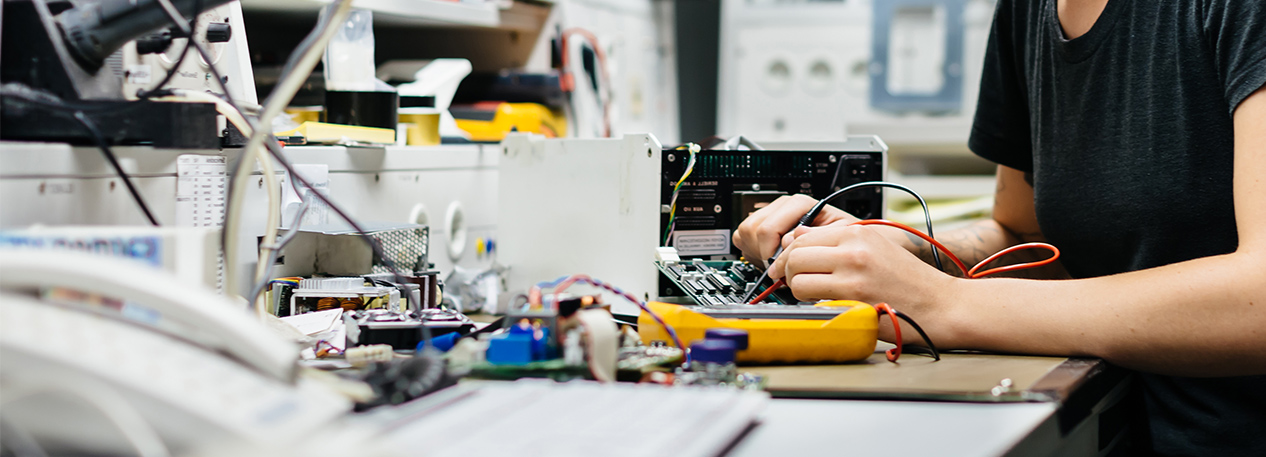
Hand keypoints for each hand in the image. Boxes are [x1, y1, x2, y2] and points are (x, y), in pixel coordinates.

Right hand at [732, 194, 856, 267]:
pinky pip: (742, 235)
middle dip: (764, 252)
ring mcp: (770, 213)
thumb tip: (788, 241)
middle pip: (753, 229)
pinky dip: (751, 249)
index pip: (768, 228)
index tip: (780, 266)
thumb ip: (815, 237)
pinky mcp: (760, 223)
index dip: (771, 252)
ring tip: (776, 259)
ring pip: (745, 231)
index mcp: (799, 204)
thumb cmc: (839, 237)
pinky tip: (769, 255)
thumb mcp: (838, 235)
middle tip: (778, 265)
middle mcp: (782, 205)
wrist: (837, 239)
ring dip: (757, 250)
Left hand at [769, 224, 958, 344]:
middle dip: (788, 272)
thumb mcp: (875, 246)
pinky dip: (814, 306)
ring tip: (814, 296)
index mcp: (857, 233)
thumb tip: (798, 236)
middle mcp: (853, 250)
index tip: (787, 267)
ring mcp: (852, 276)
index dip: (788, 255)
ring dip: (799, 291)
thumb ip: (837, 241)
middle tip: (794, 283)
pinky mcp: (853, 302)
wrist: (942, 304)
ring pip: (798, 280)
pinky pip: (814, 302)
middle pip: (794, 256)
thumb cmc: (911, 280)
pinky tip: (828, 307)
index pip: (802, 237)